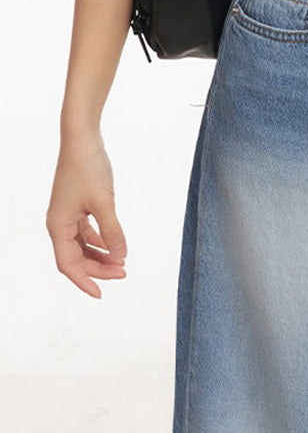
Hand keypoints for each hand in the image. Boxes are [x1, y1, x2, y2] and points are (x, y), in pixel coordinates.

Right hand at [46, 139, 128, 297]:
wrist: (82, 138)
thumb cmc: (89, 168)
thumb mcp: (104, 202)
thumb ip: (113, 232)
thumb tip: (120, 257)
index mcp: (58, 227)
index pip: (69, 265)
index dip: (85, 281)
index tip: (101, 294)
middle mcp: (59, 223)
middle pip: (76, 257)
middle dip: (99, 267)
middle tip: (124, 272)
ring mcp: (67, 214)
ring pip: (82, 245)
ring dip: (100, 254)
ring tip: (122, 262)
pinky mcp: (76, 204)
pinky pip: (86, 231)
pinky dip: (99, 239)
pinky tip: (114, 243)